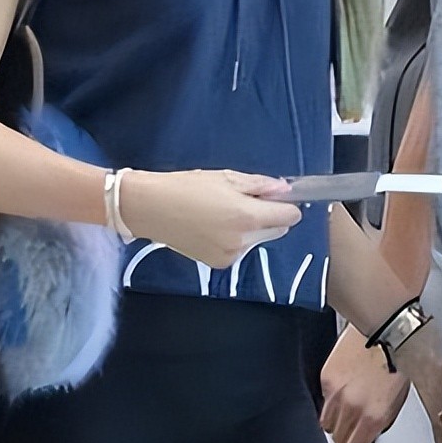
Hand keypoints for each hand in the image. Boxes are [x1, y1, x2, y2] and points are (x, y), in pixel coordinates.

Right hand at [121, 168, 301, 267]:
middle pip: (276, 230)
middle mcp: (243, 242)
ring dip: (253, 228)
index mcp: (247, 217)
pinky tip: (215, 225)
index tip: (276, 196)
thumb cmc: (188, 187)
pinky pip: (241, 249)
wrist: (152, 209)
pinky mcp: (218, 264)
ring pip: (258, 240)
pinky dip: (237, 238)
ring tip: (224, 211)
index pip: (289, 217)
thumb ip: (260, 185)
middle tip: (246, 200)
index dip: (287, 204)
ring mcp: (230, 256)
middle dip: (270, 216)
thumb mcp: (227, 178)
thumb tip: (286, 189)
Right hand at [319, 323, 409, 442]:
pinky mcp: (327, 376)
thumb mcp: (399, 398)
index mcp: (373, 416)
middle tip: (350, 436)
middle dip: (343, 441)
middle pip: (336, 441)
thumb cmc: (401, 356)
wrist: (389, 324)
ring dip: (335, 422)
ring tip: (347, 412)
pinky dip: (331, 400)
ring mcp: (336, 392)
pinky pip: (323, 399)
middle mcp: (351, 407)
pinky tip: (344, 390)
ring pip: (325, 424)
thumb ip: (380, 421)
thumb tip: (369, 434)